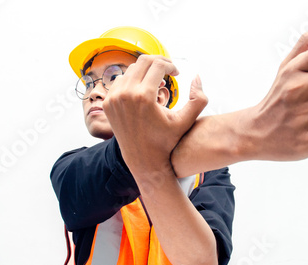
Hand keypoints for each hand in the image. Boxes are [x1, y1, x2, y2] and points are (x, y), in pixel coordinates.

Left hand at [103, 55, 207, 178]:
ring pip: (131, 70)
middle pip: (143, 62)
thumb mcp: (186, 121)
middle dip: (158, 63)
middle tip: (169, 71)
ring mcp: (114, 98)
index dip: (170, 65)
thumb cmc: (166, 141)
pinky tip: (144, 89)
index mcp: (144, 96)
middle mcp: (126, 94)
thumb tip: (196, 76)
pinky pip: (121, 81)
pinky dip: (133, 81)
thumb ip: (199, 100)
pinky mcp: (108, 103)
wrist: (143, 159)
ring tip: (157, 81)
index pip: (158, 65)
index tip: (177, 73)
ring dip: (146, 72)